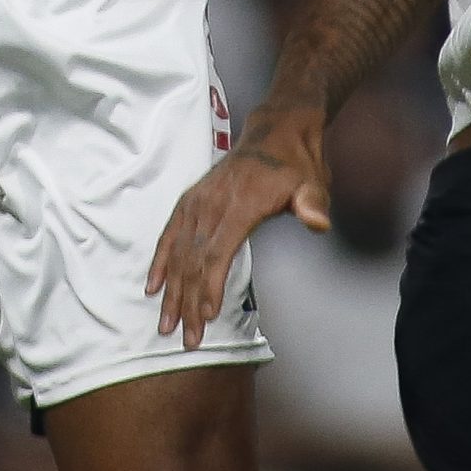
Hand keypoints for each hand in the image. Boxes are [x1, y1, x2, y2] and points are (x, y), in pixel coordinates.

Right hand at [146, 105, 330, 349]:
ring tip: (165, 323)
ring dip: (171, 290)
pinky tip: (153, 284)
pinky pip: (170, 233)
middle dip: (187, 301)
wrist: (276, 131)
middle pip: (194, 259)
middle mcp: (212, 202)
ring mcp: (198, 200)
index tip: (206, 317)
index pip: (218, 251)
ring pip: (179, 251)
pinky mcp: (192, 200)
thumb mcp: (313, 182)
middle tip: (186, 338)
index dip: (209, 286)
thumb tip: (318, 222)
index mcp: (240, 202)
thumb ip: (312, 203)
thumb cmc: (296, 164)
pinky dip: (160, 260)